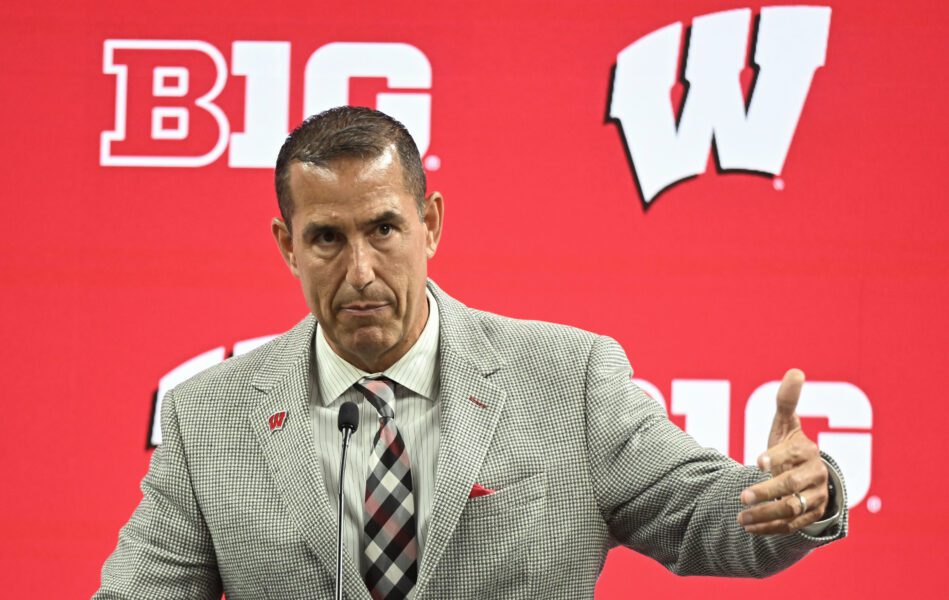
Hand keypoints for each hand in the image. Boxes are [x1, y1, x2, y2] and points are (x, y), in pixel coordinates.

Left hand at [737, 368, 828, 533]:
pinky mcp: (811, 516)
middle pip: (792, 486)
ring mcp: (814, 498)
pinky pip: (791, 526)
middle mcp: (814, 476)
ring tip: (740, 516)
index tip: (757, 461)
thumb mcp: (786, 424)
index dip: (776, 457)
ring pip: (791, 509)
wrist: (811, 476)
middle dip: (766, 491)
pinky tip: (748, 527)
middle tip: (742, 496)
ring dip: (765, 514)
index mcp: (807, 451)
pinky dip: (769, 528)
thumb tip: (795, 371)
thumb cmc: (791, 446)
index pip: (793, 454)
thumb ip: (786, 401)